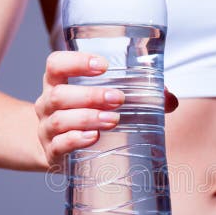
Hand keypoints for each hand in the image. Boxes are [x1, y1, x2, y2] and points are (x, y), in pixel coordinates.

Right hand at [34, 51, 177, 166]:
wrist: (57, 150)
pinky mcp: (51, 153)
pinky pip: (59, 145)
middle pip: (60, 94)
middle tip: (118, 99)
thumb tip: (170, 99)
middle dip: (91, 95)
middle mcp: (47, 103)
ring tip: (113, 120)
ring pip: (60, 120)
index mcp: (57, 83)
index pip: (56, 64)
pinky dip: (76, 140)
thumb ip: (137, 97)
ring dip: (88, 118)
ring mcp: (46, 129)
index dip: (76, 61)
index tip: (103, 65)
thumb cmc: (86, 116)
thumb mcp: (102, 101)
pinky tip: (93, 138)